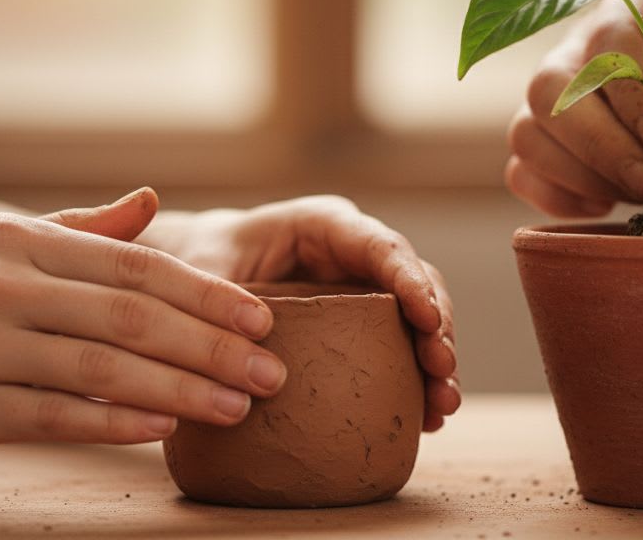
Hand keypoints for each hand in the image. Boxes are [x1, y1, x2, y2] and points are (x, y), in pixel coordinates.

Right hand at [0, 189, 287, 454]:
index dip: (207, 295)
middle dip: (216, 346)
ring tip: (239, 405)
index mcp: (17, 241)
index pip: (135, 267)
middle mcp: (3, 287)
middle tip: (274, 370)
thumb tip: (149, 205)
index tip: (262, 318)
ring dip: (183, 391)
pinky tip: (162, 428)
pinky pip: (55, 416)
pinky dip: (116, 423)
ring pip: (106, 371)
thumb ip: (75, 230)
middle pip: (135, 319)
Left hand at [139, 195, 459, 431]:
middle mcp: (354, 253)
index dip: (411, 280)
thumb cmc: (204, 258)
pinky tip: (426, 418)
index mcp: (324, 224)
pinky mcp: (363, 325)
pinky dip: (416, 381)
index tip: (427, 318)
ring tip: (442, 406)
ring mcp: (364, 289)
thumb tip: (242, 345)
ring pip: (419, 317)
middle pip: (416, 281)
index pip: (381, 245)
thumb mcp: (206, 268)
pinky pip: (401, 348)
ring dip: (435, 360)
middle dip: (436, 326)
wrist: (200, 272)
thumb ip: (219, 296)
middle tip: (442, 371)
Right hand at [506, 0, 642, 215]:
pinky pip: (521, 173)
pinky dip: (561, 198)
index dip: (632, 96)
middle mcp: (573, 43)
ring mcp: (546, 93)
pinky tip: (608, 204)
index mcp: (628, 6)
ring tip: (642, 192)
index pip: (607, 42)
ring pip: (526, 133)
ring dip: (584, 176)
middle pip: (548, 87)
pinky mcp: (536, 139)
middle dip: (601, 146)